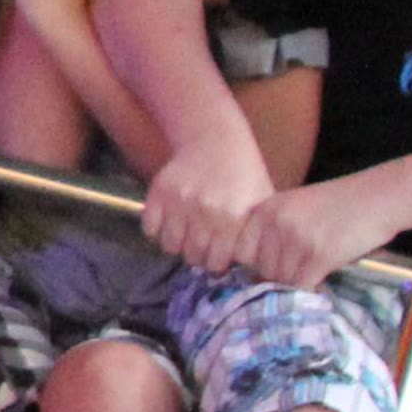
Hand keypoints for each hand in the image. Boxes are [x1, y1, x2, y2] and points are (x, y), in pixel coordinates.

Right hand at [142, 131, 274, 270]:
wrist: (215, 138)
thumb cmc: (243, 174)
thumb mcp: (260, 203)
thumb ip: (256, 238)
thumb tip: (252, 274)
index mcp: (233, 219)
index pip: (216, 263)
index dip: (217, 260)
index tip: (219, 251)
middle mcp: (205, 212)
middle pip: (192, 257)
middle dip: (198, 252)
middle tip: (203, 240)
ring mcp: (179, 202)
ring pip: (170, 246)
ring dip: (178, 242)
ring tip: (188, 229)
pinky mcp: (159, 192)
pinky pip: (151, 229)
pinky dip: (158, 228)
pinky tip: (172, 218)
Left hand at [233, 174, 399, 288]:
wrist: (378, 197)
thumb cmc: (339, 203)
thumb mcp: (295, 206)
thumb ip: (273, 229)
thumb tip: (257, 268)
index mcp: (266, 208)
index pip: (242, 251)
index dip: (254, 265)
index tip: (268, 270)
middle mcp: (275, 222)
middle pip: (261, 270)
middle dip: (277, 277)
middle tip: (299, 271)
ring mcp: (295, 239)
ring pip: (281, 281)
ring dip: (296, 282)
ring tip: (313, 271)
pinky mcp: (318, 255)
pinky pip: (301, 286)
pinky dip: (311, 287)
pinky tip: (323, 277)